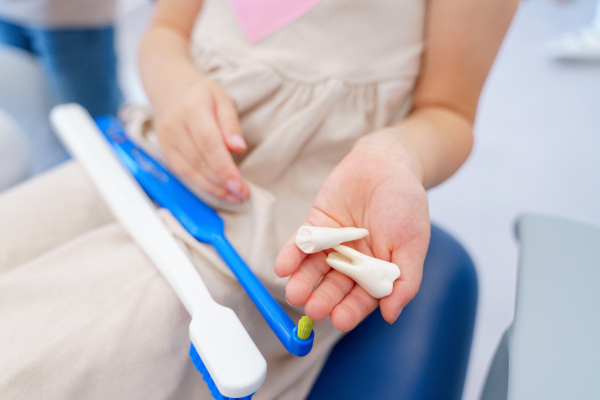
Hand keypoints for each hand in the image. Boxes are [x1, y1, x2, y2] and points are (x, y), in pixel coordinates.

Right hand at [154, 69, 248, 203]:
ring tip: (234, 196)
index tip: (239, 184)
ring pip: (190, 171)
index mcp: (192, 108)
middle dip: (223, 181)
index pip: (209, 143)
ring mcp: (166, 140)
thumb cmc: (202, 94)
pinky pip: (183, 173)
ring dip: (214, 188)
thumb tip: (238, 148)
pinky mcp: (165, 151)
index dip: (224, 167)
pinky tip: (218, 191)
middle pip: (200, 160)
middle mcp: (175, 125)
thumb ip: (231, 124)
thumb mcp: (222, 99)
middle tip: (242, 193)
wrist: (171, 90)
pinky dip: (202, 185)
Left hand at [274, 129, 430, 330]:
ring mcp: (332, 244)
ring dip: (303, 282)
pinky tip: (283, 267)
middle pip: (334, 286)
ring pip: (314, 269)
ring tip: (295, 293)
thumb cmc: (407, 203)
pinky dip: (291, 255)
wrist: (388, 162)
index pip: (361, 297)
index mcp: (377, 271)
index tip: (339, 320)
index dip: (351, 310)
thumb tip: (391, 314)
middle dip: (323, 298)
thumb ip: (404, 278)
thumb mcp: (413, 242)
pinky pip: (301, 243)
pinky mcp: (316, 225)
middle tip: (313, 310)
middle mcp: (352, 262)